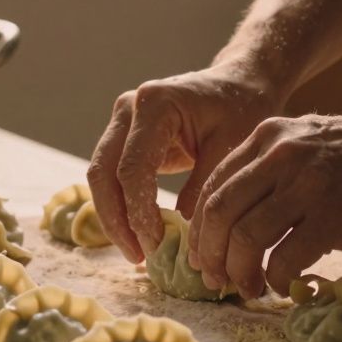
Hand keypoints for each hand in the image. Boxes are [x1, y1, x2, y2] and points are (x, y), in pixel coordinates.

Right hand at [88, 64, 281, 262]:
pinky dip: (121, 207)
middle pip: (102, 173)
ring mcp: (122, 122)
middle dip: (117, 220)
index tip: (156, 245)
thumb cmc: (241, 109)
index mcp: (154, 104)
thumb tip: (182, 232)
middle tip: (139, 257)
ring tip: (137, 253)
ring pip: (100, 177)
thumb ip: (205, 187)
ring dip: (114, 218)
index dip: (139, 211)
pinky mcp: (125, 137)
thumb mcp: (232, 146)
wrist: (238, 84)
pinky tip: (138, 235)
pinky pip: (112, 177)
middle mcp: (128, 108)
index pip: (132, 167)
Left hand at [189, 108, 341, 297]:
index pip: (214, 187)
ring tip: (249, 289)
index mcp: (267, 137)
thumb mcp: (307, 142)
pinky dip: (277, 279)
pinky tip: (284, 286)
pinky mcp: (335, 214)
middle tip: (215, 280)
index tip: (203, 255)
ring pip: (246, 237)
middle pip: (220, 213)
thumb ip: (271, 170)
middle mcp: (280, 155)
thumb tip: (236, 222)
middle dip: (210, 255)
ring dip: (240, 273)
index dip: (201, 229)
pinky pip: (286, 257)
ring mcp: (307, 183)